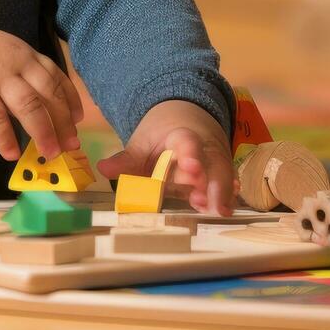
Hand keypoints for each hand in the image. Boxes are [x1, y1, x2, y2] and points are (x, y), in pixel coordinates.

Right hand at [0, 24, 83, 160]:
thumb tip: (48, 108)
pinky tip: (11, 154)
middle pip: (47, 94)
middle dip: (62, 122)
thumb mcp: (5, 54)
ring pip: (28, 105)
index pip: (56, 78)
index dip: (71, 101)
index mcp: (26, 56)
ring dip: (42, 131)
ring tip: (49, 153)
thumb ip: (25, 73)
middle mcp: (16, 65)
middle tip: (70, 146)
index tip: (79, 122)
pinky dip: (5, 137)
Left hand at [96, 100, 233, 214]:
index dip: (190, 155)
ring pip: (222, 176)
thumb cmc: (160, 135)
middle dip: (210, 181)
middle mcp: (204, 148)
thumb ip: (126, 160)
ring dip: (219, 194)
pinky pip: (226, 186)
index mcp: (181, 136)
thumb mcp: (142, 143)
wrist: (185, 119)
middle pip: (211, 162)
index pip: (187, 143)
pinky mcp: (221, 176)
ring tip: (216, 210)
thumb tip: (103, 169)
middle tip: (204, 200)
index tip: (191, 168)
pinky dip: (226, 197)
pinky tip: (225, 209)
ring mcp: (215, 162)